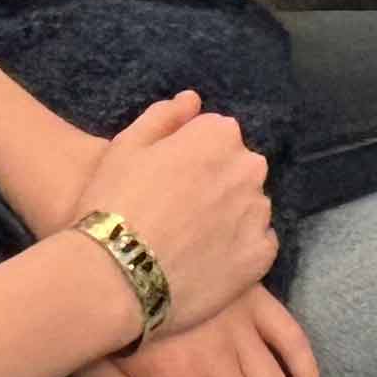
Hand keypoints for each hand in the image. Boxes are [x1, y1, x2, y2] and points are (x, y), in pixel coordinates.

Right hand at [82, 92, 278, 329]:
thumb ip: (164, 117)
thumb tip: (193, 100)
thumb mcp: (126, 146)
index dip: (188, 158)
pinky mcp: (261, 256)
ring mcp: (259, 213)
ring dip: (228, 216)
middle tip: (176, 212)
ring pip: (248, 208)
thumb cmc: (115, 203)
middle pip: (236, 171)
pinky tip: (208, 261)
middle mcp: (249, 168)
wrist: (118, 277)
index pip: (215, 136)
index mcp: (220, 135)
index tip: (166, 181)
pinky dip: (238, 251)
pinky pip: (256, 245)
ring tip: (190, 242)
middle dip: (215, 184)